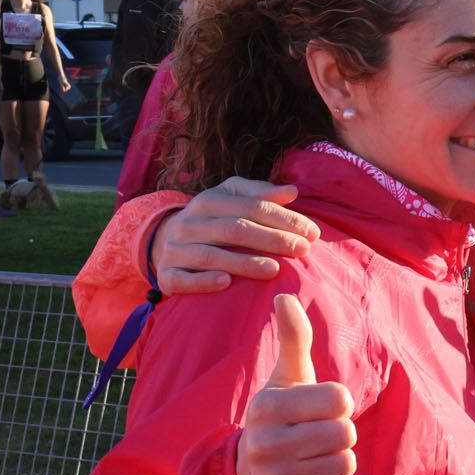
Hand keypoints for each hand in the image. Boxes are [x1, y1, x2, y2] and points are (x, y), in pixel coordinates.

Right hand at [153, 179, 320, 294]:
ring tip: (275, 270)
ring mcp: (175, 249)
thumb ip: (260, 194)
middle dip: (272, 239)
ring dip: (244, 263)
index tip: (312, 232)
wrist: (162, 243)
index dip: (283, 218)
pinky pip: (184, 279)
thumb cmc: (210, 220)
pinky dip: (204, 281)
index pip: (251, 207)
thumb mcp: (230, 199)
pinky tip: (227, 283)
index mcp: (208, 201)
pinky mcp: (166, 275)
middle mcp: (189, 223)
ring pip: (211, 255)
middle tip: (302, 250)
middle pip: (235, 229)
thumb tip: (292, 191)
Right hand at [235, 294, 355, 474]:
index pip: (340, 399)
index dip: (338, 403)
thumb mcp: (285, 379)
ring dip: (337, 461)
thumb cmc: (280, 418)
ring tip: (311, 458)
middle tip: (316, 436)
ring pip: (344, 465)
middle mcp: (265, 443)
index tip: (318, 409)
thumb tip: (285, 296)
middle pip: (346, 434)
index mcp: (268, 406)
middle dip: (340, 434)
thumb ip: (293, 339)